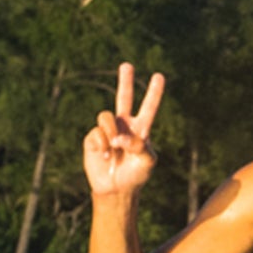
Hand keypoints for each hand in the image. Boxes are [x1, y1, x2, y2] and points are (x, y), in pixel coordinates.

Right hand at [85, 63, 163, 199]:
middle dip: (125, 81)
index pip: (149, 107)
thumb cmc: (136, 174)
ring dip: (110, 132)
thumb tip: (119, 136)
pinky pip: (96, 133)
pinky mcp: (93, 138)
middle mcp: (124, 125)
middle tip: (127, 64)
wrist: (117, 188)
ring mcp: (107, 130)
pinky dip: (102, 145)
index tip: (159, 76)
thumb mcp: (147, 161)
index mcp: (141, 128)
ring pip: (105, 117)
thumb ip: (140, 146)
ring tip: (114, 148)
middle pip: (123, 98)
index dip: (154, 93)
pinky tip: (104, 156)